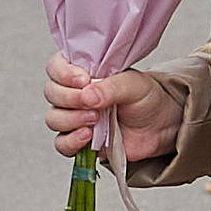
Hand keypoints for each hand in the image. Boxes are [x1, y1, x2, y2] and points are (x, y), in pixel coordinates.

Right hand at [44, 54, 180, 166]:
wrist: (159, 126)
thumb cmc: (145, 98)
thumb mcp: (134, 85)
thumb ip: (111, 87)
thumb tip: (88, 95)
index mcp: (82, 71)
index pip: (56, 67)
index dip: (64, 73)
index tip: (84, 79)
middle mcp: (74, 93)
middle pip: (51, 93)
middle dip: (69, 98)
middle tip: (93, 103)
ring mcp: (74, 117)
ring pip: (53, 118)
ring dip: (71, 119)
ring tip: (96, 119)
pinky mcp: (79, 141)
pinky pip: (61, 144)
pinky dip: (71, 141)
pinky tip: (88, 137)